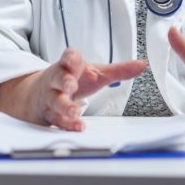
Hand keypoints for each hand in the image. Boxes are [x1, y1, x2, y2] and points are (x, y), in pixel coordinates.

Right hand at [0, 48, 145, 129]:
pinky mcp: (48, 114)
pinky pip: (56, 120)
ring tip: (75, 112)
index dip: (69, 58)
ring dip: (65, 106)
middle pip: (58, 77)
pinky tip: (77, 126)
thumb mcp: (97, 73)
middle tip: (71, 86)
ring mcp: (51, 97)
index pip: (68, 57)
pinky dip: (66, 124)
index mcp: (70, 65)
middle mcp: (57, 79)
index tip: (72, 60)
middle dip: (64, 81)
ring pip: (55, 101)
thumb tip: (142, 65)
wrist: (42, 93)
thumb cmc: (75, 79)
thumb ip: (119, 70)